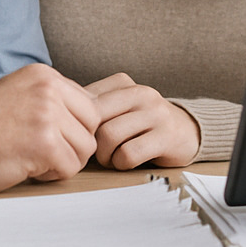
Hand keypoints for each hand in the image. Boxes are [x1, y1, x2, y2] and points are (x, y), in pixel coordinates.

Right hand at [0, 63, 98, 192]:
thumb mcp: (19, 95)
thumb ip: (52, 101)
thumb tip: (90, 119)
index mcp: (44, 75)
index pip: (87, 103)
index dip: (72, 127)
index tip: (47, 137)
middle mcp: (49, 89)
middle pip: (92, 124)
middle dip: (73, 144)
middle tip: (43, 152)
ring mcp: (47, 114)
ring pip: (85, 148)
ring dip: (63, 161)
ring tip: (33, 159)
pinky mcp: (43, 143)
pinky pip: (69, 168)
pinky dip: (51, 175)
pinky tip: (26, 168)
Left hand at [85, 73, 201, 168]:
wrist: (187, 131)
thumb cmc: (143, 123)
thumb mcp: (119, 106)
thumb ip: (93, 106)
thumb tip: (58, 113)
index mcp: (124, 82)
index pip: (85, 100)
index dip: (78, 123)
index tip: (84, 135)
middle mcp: (141, 93)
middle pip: (94, 118)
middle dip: (89, 141)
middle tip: (94, 152)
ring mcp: (155, 113)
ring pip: (109, 137)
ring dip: (105, 156)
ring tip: (111, 157)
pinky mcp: (166, 136)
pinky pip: (128, 154)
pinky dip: (121, 164)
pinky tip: (126, 162)